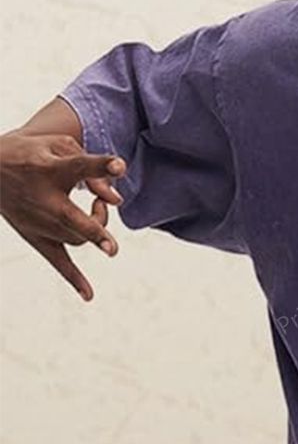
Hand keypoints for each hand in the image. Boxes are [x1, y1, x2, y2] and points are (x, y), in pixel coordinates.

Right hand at [0, 131, 126, 299]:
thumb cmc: (33, 154)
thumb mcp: (58, 146)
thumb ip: (93, 168)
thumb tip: (116, 200)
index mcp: (50, 169)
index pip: (78, 167)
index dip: (100, 166)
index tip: (119, 165)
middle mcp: (43, 199)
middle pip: (71, 217)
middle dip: (94, 229)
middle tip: (111, 247)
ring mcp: (38, 222)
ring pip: (77, 237)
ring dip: (97, 231)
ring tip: (97, 210)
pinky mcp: (36, 237)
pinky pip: (57, 262)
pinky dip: (74, 279)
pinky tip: (89, 296)